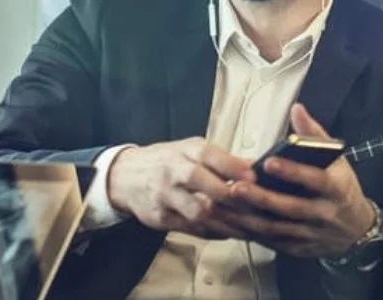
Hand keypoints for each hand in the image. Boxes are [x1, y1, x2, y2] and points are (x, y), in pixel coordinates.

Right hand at [108, 137, 254, 238]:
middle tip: (257, 205)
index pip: (208, 155)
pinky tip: (230, 232)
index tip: (254, 177)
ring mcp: (165, 197)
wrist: (125, 177)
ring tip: (250, 226)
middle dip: (231, 196)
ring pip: (198, 212)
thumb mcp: (191, 150)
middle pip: (201, 184)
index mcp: (184, 151)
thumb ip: (223, 160)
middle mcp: (172, 172)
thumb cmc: (167, 161)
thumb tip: (257, 166)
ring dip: (227, 221)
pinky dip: (214, 232)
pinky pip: (191, 229)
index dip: (232, 167)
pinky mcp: (160, 218)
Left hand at [220, 104, 375, 257]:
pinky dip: (247, 232)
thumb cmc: (341, 187)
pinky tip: (227, 220)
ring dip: (247, 217)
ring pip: (275, 228)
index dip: (293, 172)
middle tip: (236, 186)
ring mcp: (308, 234)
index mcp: (335, 189)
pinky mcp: (295, 248)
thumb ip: (315, 135)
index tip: (269, 162)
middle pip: (289, 208)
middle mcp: (322, 214)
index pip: (315, 180)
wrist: (355, 230)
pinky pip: (268, 241)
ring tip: (223, 203)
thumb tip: (297, 109)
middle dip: (261, 198)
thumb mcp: (337, 160)